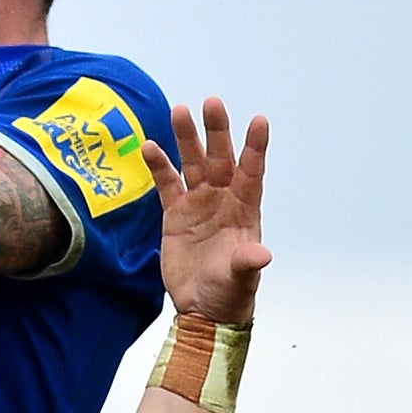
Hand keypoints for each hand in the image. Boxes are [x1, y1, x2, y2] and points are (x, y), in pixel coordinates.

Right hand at [145, 99, 270, 324]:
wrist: (203, 309)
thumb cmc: (230, 295)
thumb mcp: (241, 280)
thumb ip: (247, 263)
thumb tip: (262, 255)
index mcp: (245, 210)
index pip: (252, 172)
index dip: (255, 147)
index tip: (259, 120)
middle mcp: (223, 200)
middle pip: (220, 158)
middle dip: (217, 131)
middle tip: (212, 103)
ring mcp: (199, 204)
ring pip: (193, 164)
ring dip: (186, 139)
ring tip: (179, 110)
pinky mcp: (175, 214)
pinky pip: (166, 184)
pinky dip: (158, 166)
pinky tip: (149, 146)